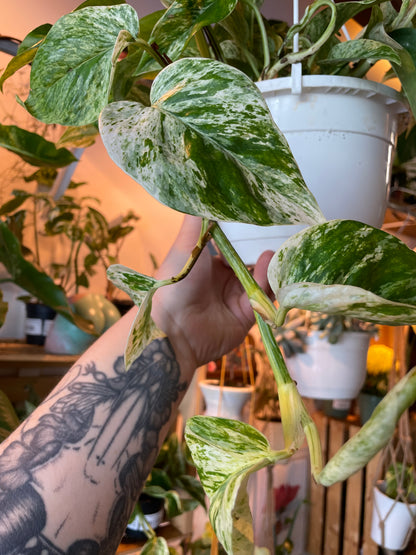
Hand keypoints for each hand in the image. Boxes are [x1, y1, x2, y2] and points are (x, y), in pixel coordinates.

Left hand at [152, 215, 273, 374]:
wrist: (174, 327)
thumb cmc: (176, 280)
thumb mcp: (187, 244)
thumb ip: (198, 220)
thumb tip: (199, 186)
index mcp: (207, 267)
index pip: (232, 250)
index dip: (244, 240)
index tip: (258, 223)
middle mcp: (221, 284)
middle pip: (250, 265)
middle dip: (261, 254)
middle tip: (274, 237)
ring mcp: (234, 301)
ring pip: (260, 281)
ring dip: (267, 267)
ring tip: (272, 253)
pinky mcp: (246, 318)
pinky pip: (262, 298)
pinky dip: (268, 283)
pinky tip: (269, 266)